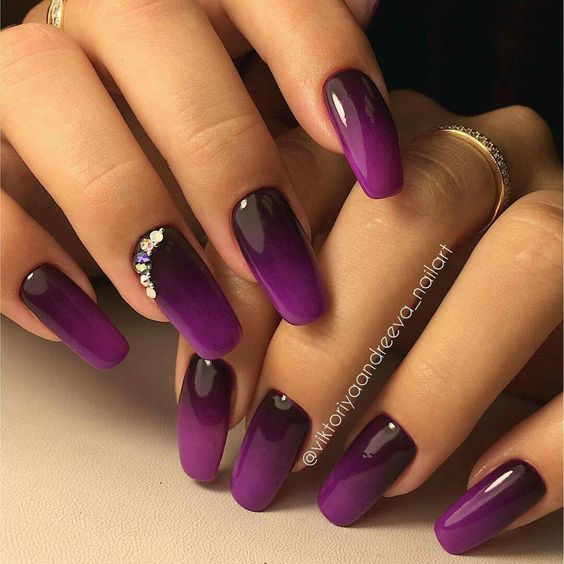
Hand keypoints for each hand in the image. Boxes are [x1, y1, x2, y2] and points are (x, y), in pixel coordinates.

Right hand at [1, 0, 393, 366]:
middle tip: (287, 280)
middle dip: (228, 166)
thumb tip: (366, 41)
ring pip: (47, 94)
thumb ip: (298, 84)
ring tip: (195, 319)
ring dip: (130, 219)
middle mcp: (98, 10)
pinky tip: (95, 334)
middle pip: (153, 35)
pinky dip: (27, 268)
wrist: (72, 175)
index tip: (378, 173)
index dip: (325, 65)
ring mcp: (19, 71)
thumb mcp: (251, 113)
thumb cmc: (185, 144)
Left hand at [176, 91, 561, 554]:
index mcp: (389, 140)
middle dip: (326, 347)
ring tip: (357, 483)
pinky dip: (541, 446)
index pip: (298, 180)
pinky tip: (472, 507)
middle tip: (274, 446)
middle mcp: (482, 153)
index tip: (209, 394)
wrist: (525, 297)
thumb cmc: (409, 286)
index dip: (242, 288)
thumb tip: (210, 389)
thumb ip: (273, 302)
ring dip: (429, 394)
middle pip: (406, 216)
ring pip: (522, 266)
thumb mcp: (332, 278)